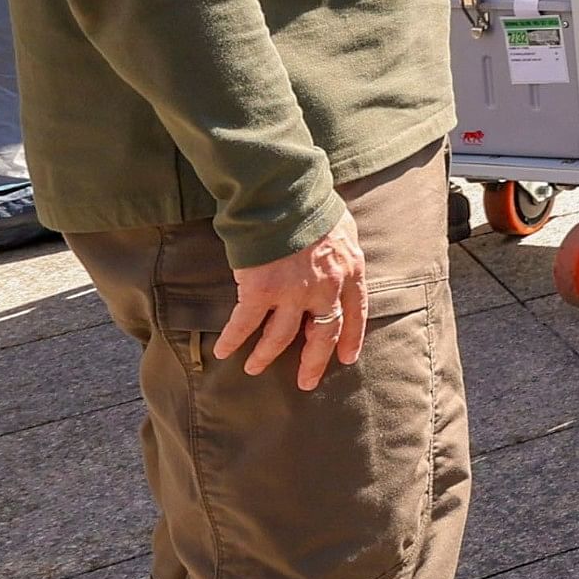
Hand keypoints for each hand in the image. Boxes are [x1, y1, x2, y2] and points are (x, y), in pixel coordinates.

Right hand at [221, 218, 365, 388]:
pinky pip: (245, 323)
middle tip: (306, 382)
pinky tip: (223, 350)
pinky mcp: (260, 291)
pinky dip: (233, 339)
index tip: (346, 358)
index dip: (351, 337)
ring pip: (281, 336)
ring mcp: (293, 292)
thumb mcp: (343, 228)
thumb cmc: (313, 205)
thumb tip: (339, 259)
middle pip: (322, 333)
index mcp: (350, 272)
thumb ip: (341, 251)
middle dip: (314, 361)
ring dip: (266, 355)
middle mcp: (326, 288)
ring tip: (255, 368)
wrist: (285, 196)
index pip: (355, 313)